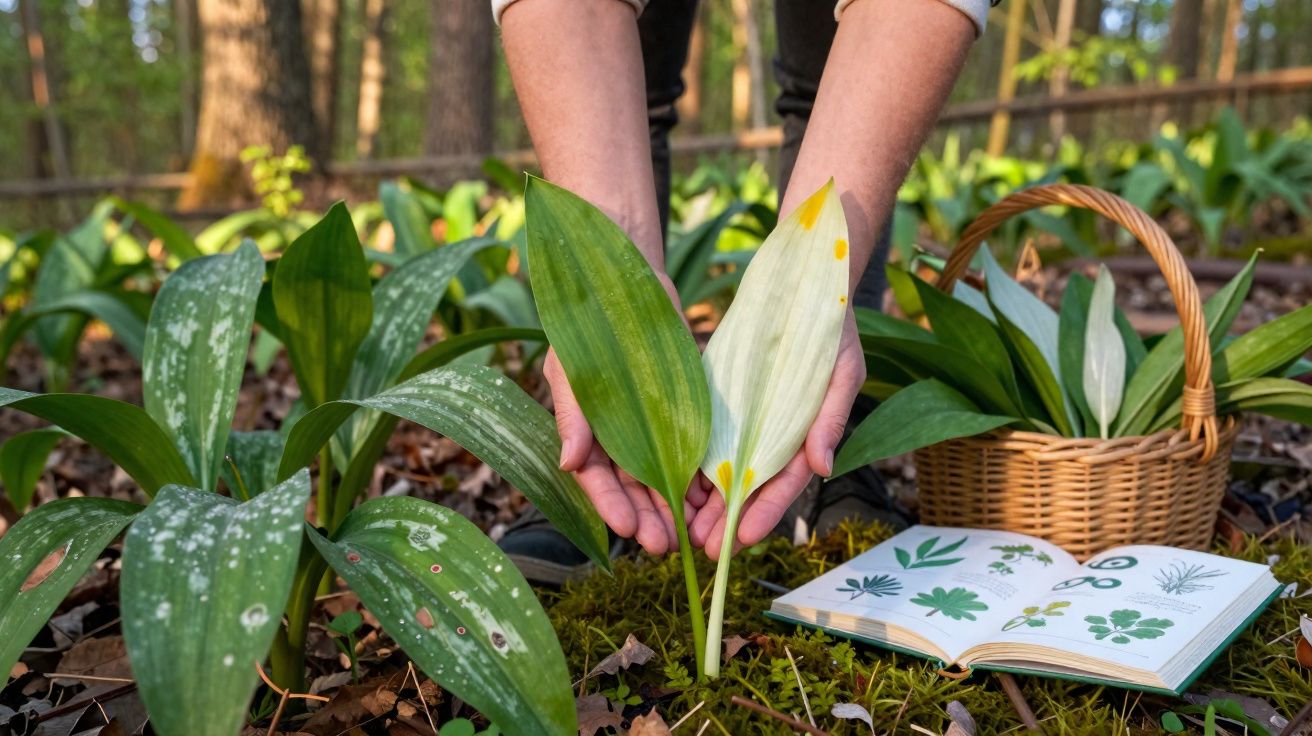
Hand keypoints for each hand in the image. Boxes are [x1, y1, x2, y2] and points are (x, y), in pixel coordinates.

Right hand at [545, 273, 702, 555]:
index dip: (612, 507)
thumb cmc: (587, 326)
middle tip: (666, 546)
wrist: (628, 284)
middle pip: (635, 490)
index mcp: (588, 435)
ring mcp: (654, 428)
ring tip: (695, 533)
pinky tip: (716, 496)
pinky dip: (703, 474)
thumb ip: (573, 416)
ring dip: (678, 507)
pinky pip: (695, 450)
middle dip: (650, 519)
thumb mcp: (572, 369)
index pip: (598, 481)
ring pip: (667, 477)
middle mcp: (621, 439)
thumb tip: (568, 463)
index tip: (629, 531)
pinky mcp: (685, 412)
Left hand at [689, 309, 865, 559]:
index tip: (744, 538)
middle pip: (749, 486)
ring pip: (723, 470)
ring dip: (707, 504)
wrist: (803, 287)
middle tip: (705, 549)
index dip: (765, 511)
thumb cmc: (831, 328)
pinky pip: (704, 438)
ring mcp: (746, 421)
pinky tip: (673, 490)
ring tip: (684, 532)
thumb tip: (823, 468)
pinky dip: (692, 466)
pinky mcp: (723, 403)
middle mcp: (774, 434)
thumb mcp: (843, 369)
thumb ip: (832, 417)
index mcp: (806, 433)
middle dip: (728, 520)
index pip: (784, 481)